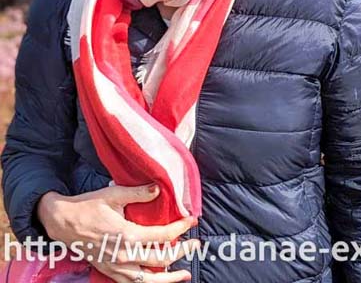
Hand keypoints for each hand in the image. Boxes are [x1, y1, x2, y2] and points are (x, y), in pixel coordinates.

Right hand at [36, 184, 198, 282]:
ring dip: (168, 278)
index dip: (180, 228)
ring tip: (184, 274)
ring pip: (148, 280)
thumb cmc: (88, 206)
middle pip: (160, 259)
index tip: (192, 221)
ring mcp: (116, 267)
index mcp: (127, 235)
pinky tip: (157, 279)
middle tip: (195, 244)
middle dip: (181, 251)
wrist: (63, 222)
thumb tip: (159, 189)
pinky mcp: (109, 272)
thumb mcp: (114, 194)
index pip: (162, 235)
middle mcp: (124, 256)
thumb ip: (138, 193)